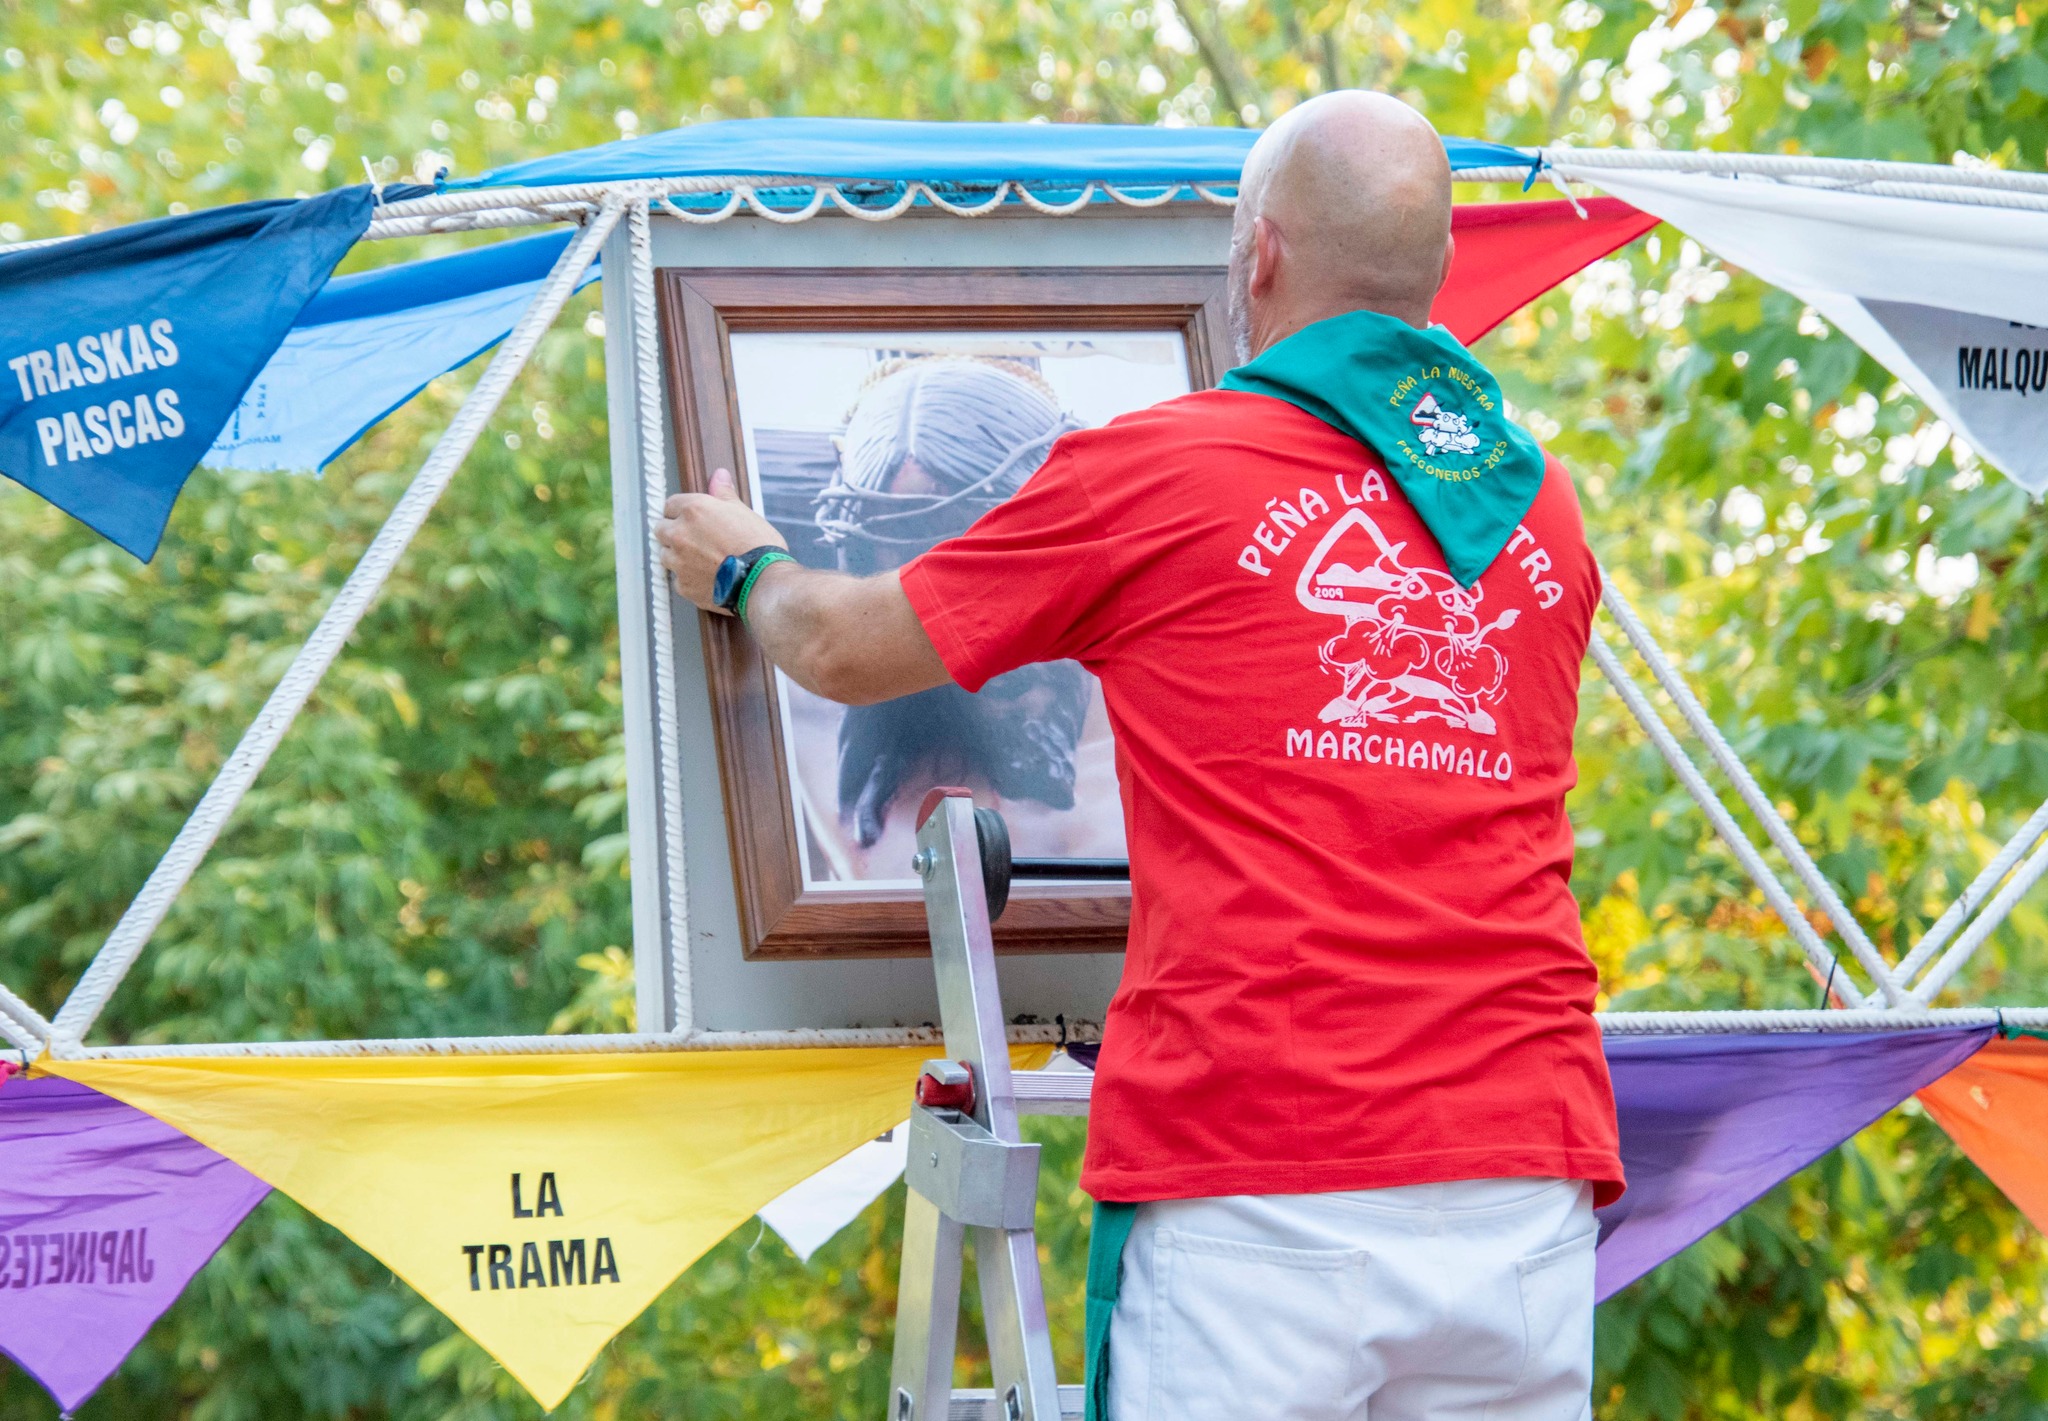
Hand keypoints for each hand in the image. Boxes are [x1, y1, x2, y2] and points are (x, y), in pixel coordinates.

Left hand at [655, 468, 786, 611]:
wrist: (763, 580)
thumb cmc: (757, 545)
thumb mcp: (743, 512)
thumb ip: (724, 494)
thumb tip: (719, 476)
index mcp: (693, 510)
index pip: (670, 505)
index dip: (681, 511)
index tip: (690, 518)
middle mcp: (680, 534)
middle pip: (661, 529)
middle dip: (674, 532)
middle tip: (695, 539)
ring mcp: (678, 562)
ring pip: (665, 556)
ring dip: (676, 556)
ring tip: (700, 560)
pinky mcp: (684, 586)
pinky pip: (678, 580)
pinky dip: (688, 579)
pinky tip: (706, 578)